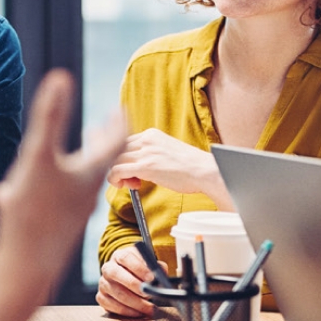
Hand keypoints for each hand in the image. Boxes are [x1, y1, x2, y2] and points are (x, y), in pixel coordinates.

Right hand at [0, 69, 126, 320]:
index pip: (117, 142)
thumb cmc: (33, 215)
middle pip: (103, 163)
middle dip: (102, 141)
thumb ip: (50, 116)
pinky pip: (57, 201)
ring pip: (80, 183)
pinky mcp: (55, 228)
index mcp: (89, 174)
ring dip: (79, 163)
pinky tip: (15, 192)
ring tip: (70, 153)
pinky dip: (50, 187)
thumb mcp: (38, 156)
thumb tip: (61, 77)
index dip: (119, 122)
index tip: (121, 108)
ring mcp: (71, 214)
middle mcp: (86, 195)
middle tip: (105, 126)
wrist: (24, 269)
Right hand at [96, 245, 155, 316]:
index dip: (138, 268)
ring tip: (149, 308)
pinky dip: (128, 311)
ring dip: (135, 302)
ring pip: (117, 293)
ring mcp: (103, 283)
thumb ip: (156, 267)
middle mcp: (108, 268)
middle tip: (149, 294)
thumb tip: (162, 271)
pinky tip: (139, 312)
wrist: (127, 279)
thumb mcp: (148, 265)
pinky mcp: (101, 297)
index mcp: (119, 256)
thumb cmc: (139, 272)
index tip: (151, 278)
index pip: (126, 258)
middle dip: (134, 285)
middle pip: (116, 274)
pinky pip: (112, 306)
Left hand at [107, 129, 233, 208]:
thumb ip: (152, 153)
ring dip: (118, 174)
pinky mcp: (145, 166)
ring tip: (131, 184)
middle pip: (118, 150)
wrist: (205, 172)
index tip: (134, 171)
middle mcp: (146, 139)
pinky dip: (115, 179)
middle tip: (131, 180)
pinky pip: (117, 170)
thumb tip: (138, 165)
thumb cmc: (191, 167)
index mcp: (152, 134)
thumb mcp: (167, 151)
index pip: (125, 143)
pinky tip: (125, 186)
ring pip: (115, 160)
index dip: (126, 158)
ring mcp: (145, 152)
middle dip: (121, 166)